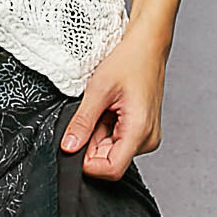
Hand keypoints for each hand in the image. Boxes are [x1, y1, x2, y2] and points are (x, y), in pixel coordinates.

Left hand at [59, 20, 167, 179]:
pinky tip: (108, 109)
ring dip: (98, 134)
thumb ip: (82, 121)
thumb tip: (68, 146)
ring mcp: (147, 136)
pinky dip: (106, 129)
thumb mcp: (98, 89)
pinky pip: (119, 141)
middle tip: (89, 114)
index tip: (74, 144)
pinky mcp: (143, 131)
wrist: (147, 46)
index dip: (88, 163)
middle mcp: (148, 139)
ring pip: (113, 150)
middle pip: (110, 160)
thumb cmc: (129, 61)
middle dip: (91, 142)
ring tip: (101, 107)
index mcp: (139, 131)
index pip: (111, 169)